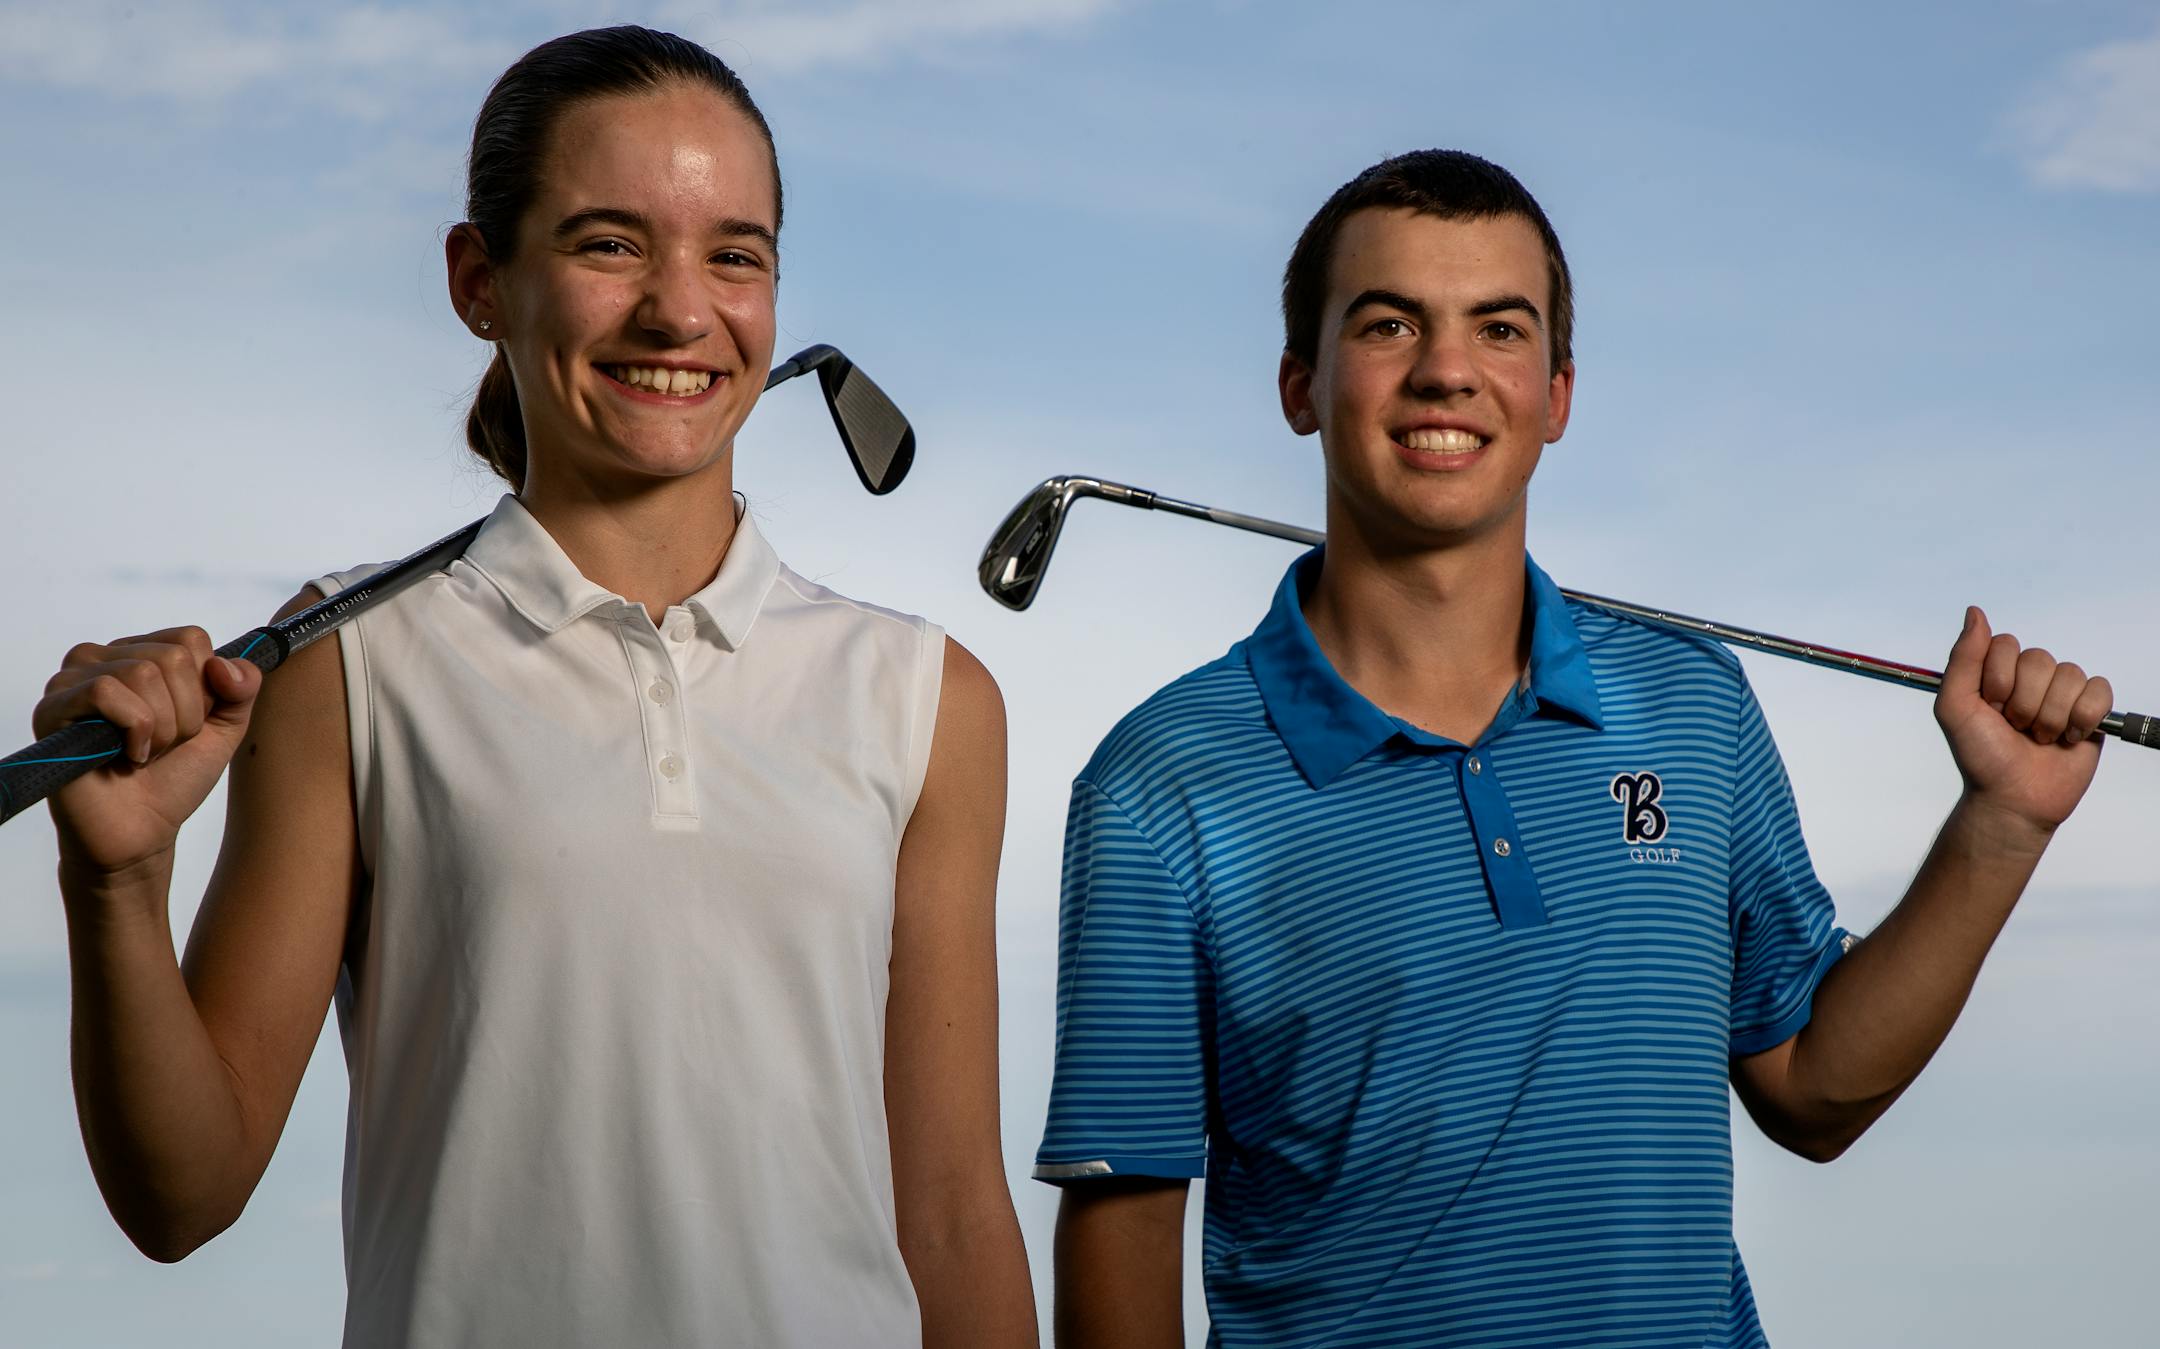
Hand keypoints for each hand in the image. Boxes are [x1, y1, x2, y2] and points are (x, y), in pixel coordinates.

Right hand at [34, 627, 263, 878]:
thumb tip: (224, 664)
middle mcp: (103, 658)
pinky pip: (105, 691)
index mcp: (141, 654)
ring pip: (142, 673)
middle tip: (163, 746)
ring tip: (143, 754)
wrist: (142, 833)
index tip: (189, 725)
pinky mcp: (52, 708)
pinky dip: (133, 730)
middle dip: (185, 714)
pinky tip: (126, 756)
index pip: (190, 639)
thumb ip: (242, 689)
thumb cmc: (175, 778)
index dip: (205, 690)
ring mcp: (72, 680)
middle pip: (171, 657)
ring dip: (160, 727)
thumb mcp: (225, 729)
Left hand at [1934, 606, 2108, 842]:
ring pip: (2070, 674)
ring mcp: (2060, 693)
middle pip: (2039, 659)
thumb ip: (1963, 659)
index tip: (1989, 709)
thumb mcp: (1955, 707)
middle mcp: (2028, 678)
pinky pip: (2099, 689)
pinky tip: (2067, 738)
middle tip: (2015, 728)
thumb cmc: (1981, 756)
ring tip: (2039, 738)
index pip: (2005, 645)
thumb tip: (1975, 612)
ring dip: (2051, 715)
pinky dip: (2082, 717)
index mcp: (1995, 672)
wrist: (2013, 798)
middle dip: (2024, 703)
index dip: (1998, 681)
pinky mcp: (2089, 711)